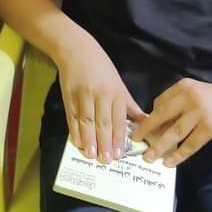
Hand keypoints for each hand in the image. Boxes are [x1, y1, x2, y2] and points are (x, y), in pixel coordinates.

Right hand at [55, 30, 144, 162]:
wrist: (76, 50)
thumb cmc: (101, 66)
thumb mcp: (119, 83)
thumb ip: (129, 105)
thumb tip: (143, 121)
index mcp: (115, 92)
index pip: (118, 119)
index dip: (118, 137)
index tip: (119, 155)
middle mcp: (100, 95)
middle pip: (102, 123)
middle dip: (104, 143)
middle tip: (106, 161)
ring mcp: (83, 96)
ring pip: (87, 122)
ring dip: (89, 140)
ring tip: (91, 155)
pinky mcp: (68, 97)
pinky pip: (72, 117)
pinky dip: (75, 131)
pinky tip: (77, 143)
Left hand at [131, 79, 211, 166]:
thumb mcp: (200, 95)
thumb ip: (181, 105)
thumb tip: (159, 125)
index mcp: (185, 86)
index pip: (160, 102)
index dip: (149, 117)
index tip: (141, 130)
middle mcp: (190, 96)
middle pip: (161, 116)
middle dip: (146, 131)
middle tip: (135, 142)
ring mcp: (200, 112)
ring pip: (173, 133)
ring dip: (158, 147)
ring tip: (148, 157)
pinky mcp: (210, 127)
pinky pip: (189, 145)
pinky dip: (178, 155)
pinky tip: (169, 162)